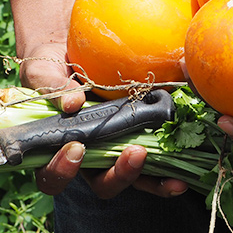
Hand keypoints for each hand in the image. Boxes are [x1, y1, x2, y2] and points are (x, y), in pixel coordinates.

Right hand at [21, 43, 187, 197]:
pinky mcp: (145, 138)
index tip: (76, 148)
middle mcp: (91, 157)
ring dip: (154, 180)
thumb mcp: (44, 69)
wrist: (77, 48)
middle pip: (102, 184)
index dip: (62, 170)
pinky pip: (159, 161)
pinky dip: (173, 167)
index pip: (53, 175)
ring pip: (135, 179)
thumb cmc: (54, 65)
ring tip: (175, 177)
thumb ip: (49, 84)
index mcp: (58, 148)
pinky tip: (187, 170)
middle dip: (120, 175)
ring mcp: (119, 150)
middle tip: (136, 153)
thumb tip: (72, 103)